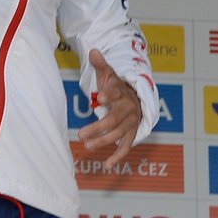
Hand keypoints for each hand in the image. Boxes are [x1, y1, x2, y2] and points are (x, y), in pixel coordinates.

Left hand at [80, 48, 142, 171]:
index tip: (100, 97)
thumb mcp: (109, 74)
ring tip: (87, 146)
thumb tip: (93, 51)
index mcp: (122, 92)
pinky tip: (107, 166)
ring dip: (103, 142)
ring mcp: (131, 123)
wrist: (137, 98)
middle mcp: (129, 109)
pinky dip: (118, 157)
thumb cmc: (117, 86)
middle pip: (113, 120)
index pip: (116, 92)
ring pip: (118, 135)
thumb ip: (101, 65)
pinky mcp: (131, 134)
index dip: (109, 94)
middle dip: (98, 128)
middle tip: (81, 134)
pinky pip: (126, 148)